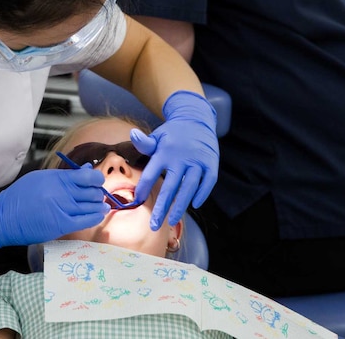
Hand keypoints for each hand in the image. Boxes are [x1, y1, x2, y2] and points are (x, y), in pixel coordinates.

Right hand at [0, 166, 108, 256]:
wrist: (3, 218)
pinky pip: (87, 220)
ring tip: (100, 205)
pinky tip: (98, 214)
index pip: (87, 175)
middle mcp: (61, 192)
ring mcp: (62, 208)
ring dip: (99, 205)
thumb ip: (64, 175)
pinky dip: (96, 217)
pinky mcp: (61, 225)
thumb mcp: (40, 178)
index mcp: (55, 178)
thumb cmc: (19, 197)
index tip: (97, 181)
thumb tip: (86, 170)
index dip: (97, 178)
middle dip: (97, 193)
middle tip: (96, 196)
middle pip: (92, 191)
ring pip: (92, 206)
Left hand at [131, 90, 218, 229]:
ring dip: (181, 205)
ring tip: (172, 221)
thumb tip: (133, 135)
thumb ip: (144, 143)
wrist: (196, 119)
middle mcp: (181, 158)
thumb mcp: (157, 136)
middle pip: (170, 186)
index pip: (151, 174)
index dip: (144, 189)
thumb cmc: (172, 134)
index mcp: (164, 152)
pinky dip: (202, 194)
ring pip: (189, 187)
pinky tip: (194, 205)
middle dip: (162, 207)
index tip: (137, 202)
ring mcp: (198, 161)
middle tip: (153, 225)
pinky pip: (208, 182)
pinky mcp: (211, 164)